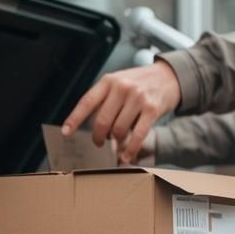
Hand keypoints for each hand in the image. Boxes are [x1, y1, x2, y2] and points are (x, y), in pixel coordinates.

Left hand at [60, 60, 180, 164]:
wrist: (168, 76)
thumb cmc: (139, 83)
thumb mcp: (119, 82)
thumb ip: (105, 99)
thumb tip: (94, 126)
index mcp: (109, 81)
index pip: (87, 102)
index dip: (74, 119)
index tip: (66, 132)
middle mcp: (122, 88)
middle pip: (102, 121)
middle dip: (98, 137)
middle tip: (100, 142)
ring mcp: (138, 98)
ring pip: (119, 130)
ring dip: (116, 141)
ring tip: (117, 141)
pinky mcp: (152, 109)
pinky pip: (137, 135)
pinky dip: (130, 149)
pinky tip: (127, 156)